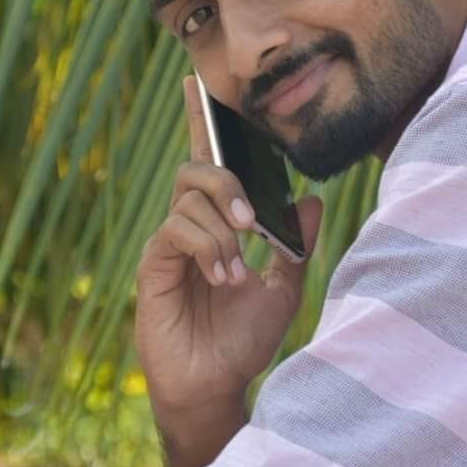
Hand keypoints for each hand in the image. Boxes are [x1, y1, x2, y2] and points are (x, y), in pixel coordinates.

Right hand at [135, 75, 321, 425]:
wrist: (217, 384)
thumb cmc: (245, 338)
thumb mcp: (284, 289)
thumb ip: (295, 245)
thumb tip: (312, 201)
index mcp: (221, 222)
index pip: (211, 161)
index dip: (201, 120)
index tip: (194, 82)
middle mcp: (192, 224)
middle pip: (198, 167)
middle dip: (228, 181)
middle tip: (252, 222)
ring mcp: (171, 242)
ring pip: (189, 196)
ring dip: (222, 229)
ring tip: (238, 272)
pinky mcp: (154, 263)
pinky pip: (176, 229)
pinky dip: (207, 247)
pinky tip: (224, 277)